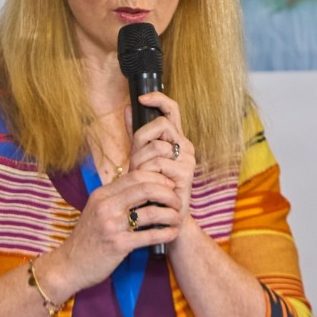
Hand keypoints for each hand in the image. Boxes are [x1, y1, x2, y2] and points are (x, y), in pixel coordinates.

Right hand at [46, 169, 179, 296]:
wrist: (69, 265)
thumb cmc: (87, 239)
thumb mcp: (96, 211)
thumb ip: (116, 198)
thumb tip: (144, 187)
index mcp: (102, 194)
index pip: (136, 176)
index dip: (158, 179)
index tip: (169, 186)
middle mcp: (106, 206)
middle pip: (146, 188)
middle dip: (168, 193)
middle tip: (178, 201)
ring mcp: (112, 225)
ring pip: (151, 212)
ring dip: (170, 214)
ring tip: (177, 218)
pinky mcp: (118, 245)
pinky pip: (150, 235)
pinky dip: (166, 233)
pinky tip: (172, 233)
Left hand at [126, 90, 193, 239]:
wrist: (162, 218)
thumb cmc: (150, 187)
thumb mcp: (140, 158)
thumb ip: (137, 135)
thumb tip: (129, 108)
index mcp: (176, 139)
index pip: (171, 110)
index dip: (158, 99)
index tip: (141, 98)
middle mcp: (185, 146)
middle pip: (161, 124)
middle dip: (141, 140)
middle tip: (135, 161)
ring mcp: (188, 160)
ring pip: (157, 146)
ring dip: (141, 162)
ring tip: (141, 178)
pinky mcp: (186, 174)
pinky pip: (159, 164)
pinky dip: (147, 173)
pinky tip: (148, 185)